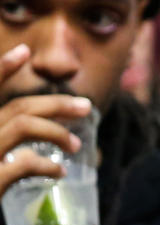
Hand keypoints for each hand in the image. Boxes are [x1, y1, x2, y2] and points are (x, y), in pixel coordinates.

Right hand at [0, 44, 88, 196]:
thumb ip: (4, 144)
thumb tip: (41, 145)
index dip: (1, 68)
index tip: (24, 51)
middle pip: (18, 108)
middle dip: (56, 103)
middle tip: (86, 107)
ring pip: (24, 125)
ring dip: (56, 132)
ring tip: (75, 146)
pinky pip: (24, 163)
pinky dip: (46, 166)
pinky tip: (58, 173)